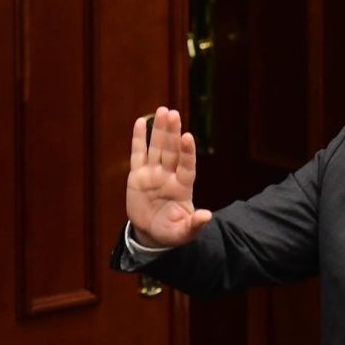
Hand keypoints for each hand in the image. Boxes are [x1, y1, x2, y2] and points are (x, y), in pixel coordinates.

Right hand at [126, 107, 211, 247]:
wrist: (152, 233)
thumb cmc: (171, 232)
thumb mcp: (183, 232)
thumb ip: (195, 225)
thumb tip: (207, 216)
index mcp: (182, 188)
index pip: (186, 166)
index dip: (187, 152)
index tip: (187, 136)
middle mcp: (169, 176)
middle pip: (171, 151)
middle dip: (172, 133)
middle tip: (173, 113)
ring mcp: (153, 174)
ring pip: (156, 148)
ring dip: (159, 130)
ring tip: (163, 110)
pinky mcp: (138, 176)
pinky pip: (138, 154)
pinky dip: (138, 139)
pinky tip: (141, 122)